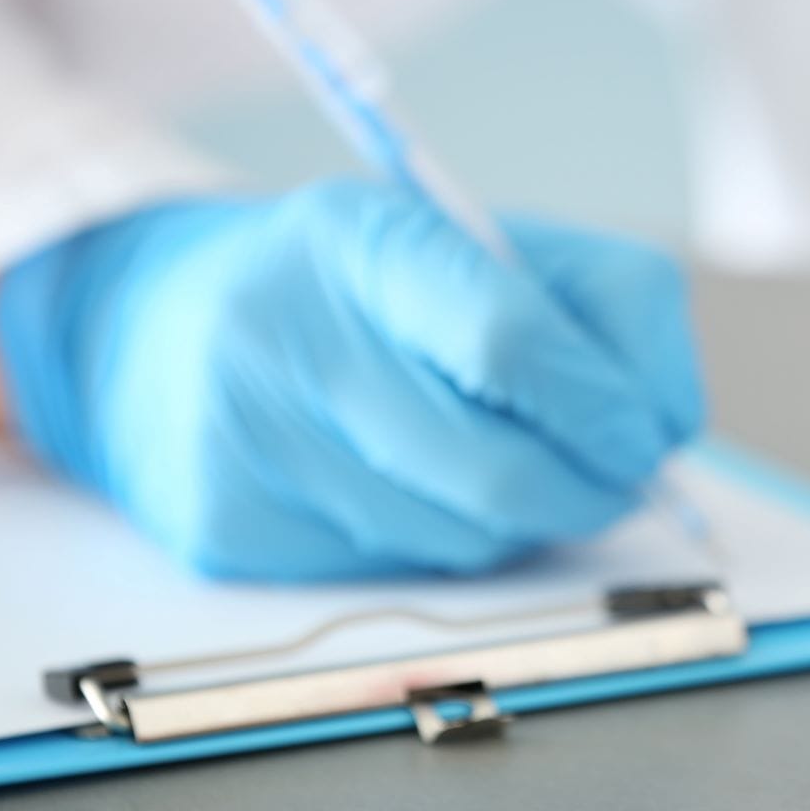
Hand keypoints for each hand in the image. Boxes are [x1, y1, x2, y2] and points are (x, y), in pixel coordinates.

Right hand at [0, 181, 703, 578]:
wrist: (143, 334)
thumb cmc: (342, 286)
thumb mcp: (460, 239)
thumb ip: (588, 304)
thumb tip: (666, 421)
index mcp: (359, 239)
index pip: (510, 338)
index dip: (603, 403)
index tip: (649, 432)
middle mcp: (287, 340)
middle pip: (498, 469)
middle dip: (591, 489)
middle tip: (617, 477)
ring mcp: (249, 447)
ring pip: (461, 538)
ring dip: (522, 518)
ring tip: (500, 460)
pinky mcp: (228, 532)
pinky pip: (398, 571)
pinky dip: (443, 541)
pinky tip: (413, 487)